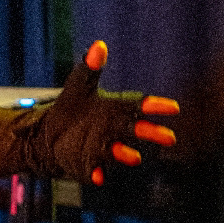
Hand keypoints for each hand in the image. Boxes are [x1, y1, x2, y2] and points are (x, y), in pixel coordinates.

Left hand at [36, 40, 177, 186]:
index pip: (139, 106)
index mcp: (115, 110)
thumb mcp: (78, 86)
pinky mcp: (89, 165)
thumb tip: (99, 46)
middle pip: (136, 131)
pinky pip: (95, 170)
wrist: (49, 134)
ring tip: (134, 158)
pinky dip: (97, 173)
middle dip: (152, 134)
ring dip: (126, 154)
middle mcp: (114, 131)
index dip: (156, 107)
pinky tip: (98, 177)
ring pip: (118, 152)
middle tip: (170, 138)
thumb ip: (89, 68)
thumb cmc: (72, 109)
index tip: (173, 108)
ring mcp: (103, 149)